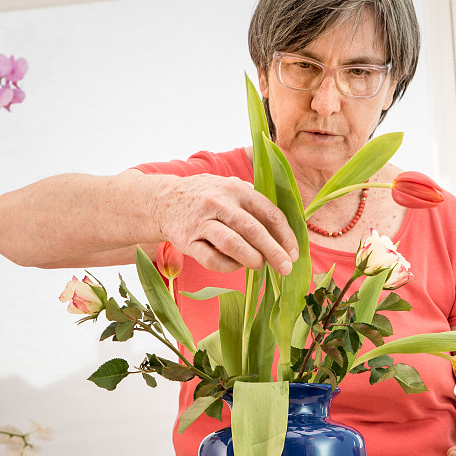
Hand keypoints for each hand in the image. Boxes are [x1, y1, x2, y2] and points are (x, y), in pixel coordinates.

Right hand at [156, 174, 298, 274]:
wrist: (161, 200)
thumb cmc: (205, 197)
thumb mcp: (229, 187)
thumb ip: (254, 202)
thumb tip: (285, 231)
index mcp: (236, 189)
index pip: (269, 212)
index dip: (285, 235)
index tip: (294, 252)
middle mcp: (219, 203)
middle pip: (253, 230)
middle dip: (274, 252)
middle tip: (286, 268)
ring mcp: (201, 222)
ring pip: (233, 245)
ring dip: (252, 259)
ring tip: (260, 266)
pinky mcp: (187, 240)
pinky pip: (212, 259)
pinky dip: (229, 267)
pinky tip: (236, 266)